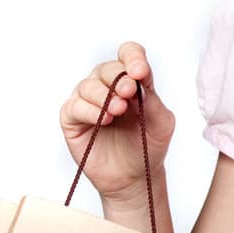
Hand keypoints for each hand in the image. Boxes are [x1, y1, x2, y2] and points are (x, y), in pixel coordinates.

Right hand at [59, 43, 176, 204]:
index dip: (133, 58)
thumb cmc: (147, 147)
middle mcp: (107, 86)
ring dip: (103, 95)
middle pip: (107, 68)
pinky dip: (88, 110)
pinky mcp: (72, 119)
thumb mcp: (161, 124)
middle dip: (118, 78)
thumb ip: (153, 101)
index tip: (140, 72)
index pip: (128, 55)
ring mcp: (88, 101)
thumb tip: (140, 82)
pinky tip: (103, 119)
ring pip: (88, 85)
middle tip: (129, 92)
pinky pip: (75, 106)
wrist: (134, 178)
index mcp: (131, 80)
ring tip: (117, 111)